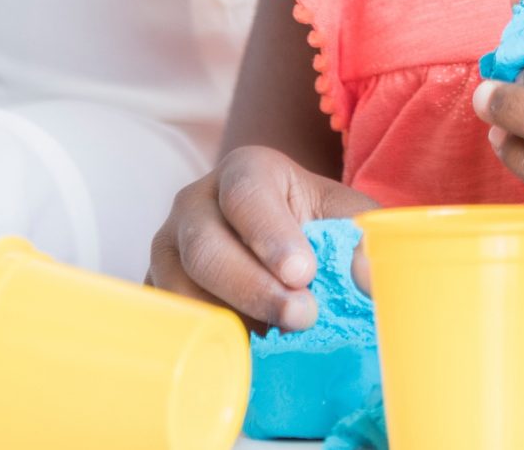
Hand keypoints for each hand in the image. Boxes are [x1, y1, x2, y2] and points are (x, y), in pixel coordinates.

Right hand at [150, 144, 380, 331]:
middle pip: (206, 248)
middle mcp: (195, 203)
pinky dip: (204, 340)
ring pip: (180, 290)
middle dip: (254, 289)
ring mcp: (168, 248)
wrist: (281, 241)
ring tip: (275, 340)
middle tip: (302, 317)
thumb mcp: (347, 218)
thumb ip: (362, 240)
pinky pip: (170, 320)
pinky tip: (245, 352)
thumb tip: (366, 277)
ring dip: (228, 320)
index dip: (271, 235)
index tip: (304, 274)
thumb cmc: (315, 225)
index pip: (247, 195)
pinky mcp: (157, 289)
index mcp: (244, 171)